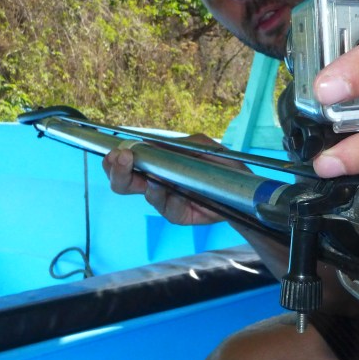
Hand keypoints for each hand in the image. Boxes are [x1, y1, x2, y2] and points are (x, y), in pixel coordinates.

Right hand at [102, 134, 248, 225]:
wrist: (243, 188)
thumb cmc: (222, 166)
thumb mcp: (201, 146)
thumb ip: (177, 145)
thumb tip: (149, 145)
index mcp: (157, 165)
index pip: (128, 164)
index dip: (115, 160)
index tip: (114, 152)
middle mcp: (157, 183)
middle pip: (124, 183)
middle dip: (117, 171)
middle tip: (119, 159)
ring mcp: (167, 199)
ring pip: (142, 194)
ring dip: (134, 179)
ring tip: (134, 165)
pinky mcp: (179, 214)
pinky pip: (164, 206)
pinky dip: (159, 194)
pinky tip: (156, 184)